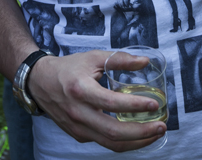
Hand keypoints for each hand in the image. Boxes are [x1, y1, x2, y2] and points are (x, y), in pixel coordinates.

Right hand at [28, 51, 166, 150]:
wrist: (40, 82)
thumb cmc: (68, 68)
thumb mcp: (93, 58)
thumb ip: (119, 60)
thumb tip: (145, 62)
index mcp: (81, 90)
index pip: (112, 103)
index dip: (135, 106)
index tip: (154, 104)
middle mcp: (78, 112)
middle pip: (113, 132)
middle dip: (142, 132)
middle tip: (161, 125)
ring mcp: (77, 127)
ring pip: (111, 144)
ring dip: (137, 142)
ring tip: (155, 133)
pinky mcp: (78, 135)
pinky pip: (104, 143)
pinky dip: (124, 141)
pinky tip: (138, 134)